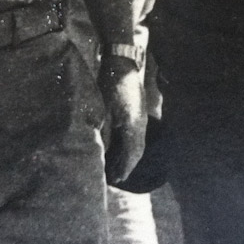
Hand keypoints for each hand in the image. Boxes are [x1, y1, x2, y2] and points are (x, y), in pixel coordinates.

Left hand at [98, 64, 146, 183]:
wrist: (122, 63)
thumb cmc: (111, 85)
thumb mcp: (103, 111)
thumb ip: (104, 133)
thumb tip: (101, 153)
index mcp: (133, 125)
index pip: (131, 153)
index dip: (124, 168)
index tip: (117, 180)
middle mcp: (141, 123)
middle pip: (137, 150)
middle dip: (127, 165)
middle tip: (116, 177)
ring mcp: (142, 117)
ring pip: (138, 143)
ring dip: (128, 156)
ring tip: (116, 166)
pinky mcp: (138, 112)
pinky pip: (136, 134)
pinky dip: (129, 145)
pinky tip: (119, 148)